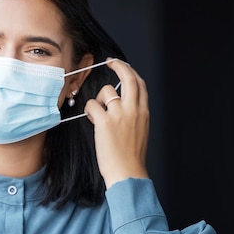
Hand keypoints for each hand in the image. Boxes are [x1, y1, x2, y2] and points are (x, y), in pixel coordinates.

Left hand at [84, 58, 149, 188]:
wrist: (128, 173)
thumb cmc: (131, 156)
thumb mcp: (139, 130)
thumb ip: (132, 114)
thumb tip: (118, 104)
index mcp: (144, 112)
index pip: (140, 83)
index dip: (130, 71)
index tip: (122, 66)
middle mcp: (134, 109)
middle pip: (129, 77)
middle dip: (119, 65)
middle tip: (110, 61)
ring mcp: (120, 114)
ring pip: (106, 91)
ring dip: (98, 99)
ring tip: (97, 114)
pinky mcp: (105, 122)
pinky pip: (92, 105)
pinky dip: (89, 110)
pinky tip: (92, 120)